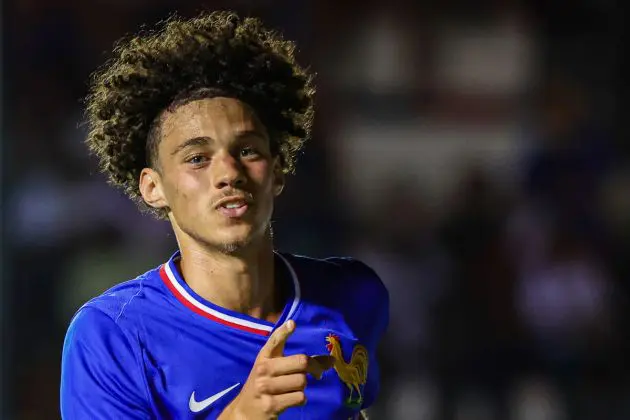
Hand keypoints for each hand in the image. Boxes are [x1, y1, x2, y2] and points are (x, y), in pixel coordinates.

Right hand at [218, 320, 334, 419]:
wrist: (244, 412)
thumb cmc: (265, 386)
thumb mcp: (273, 370)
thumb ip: (296, 362)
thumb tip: (331, 360)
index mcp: (264, 357)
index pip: (274, 341)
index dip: (284, 332)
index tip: (293, 323)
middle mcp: (263, 369)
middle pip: (301, 362)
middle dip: (314, 368)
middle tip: (317, 373)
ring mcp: (266, 387)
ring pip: (302, 381)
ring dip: (303, 387)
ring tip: (294, 389)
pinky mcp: (271, 404)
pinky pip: (299, 397)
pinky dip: (301, 399)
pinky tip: (292, 399)